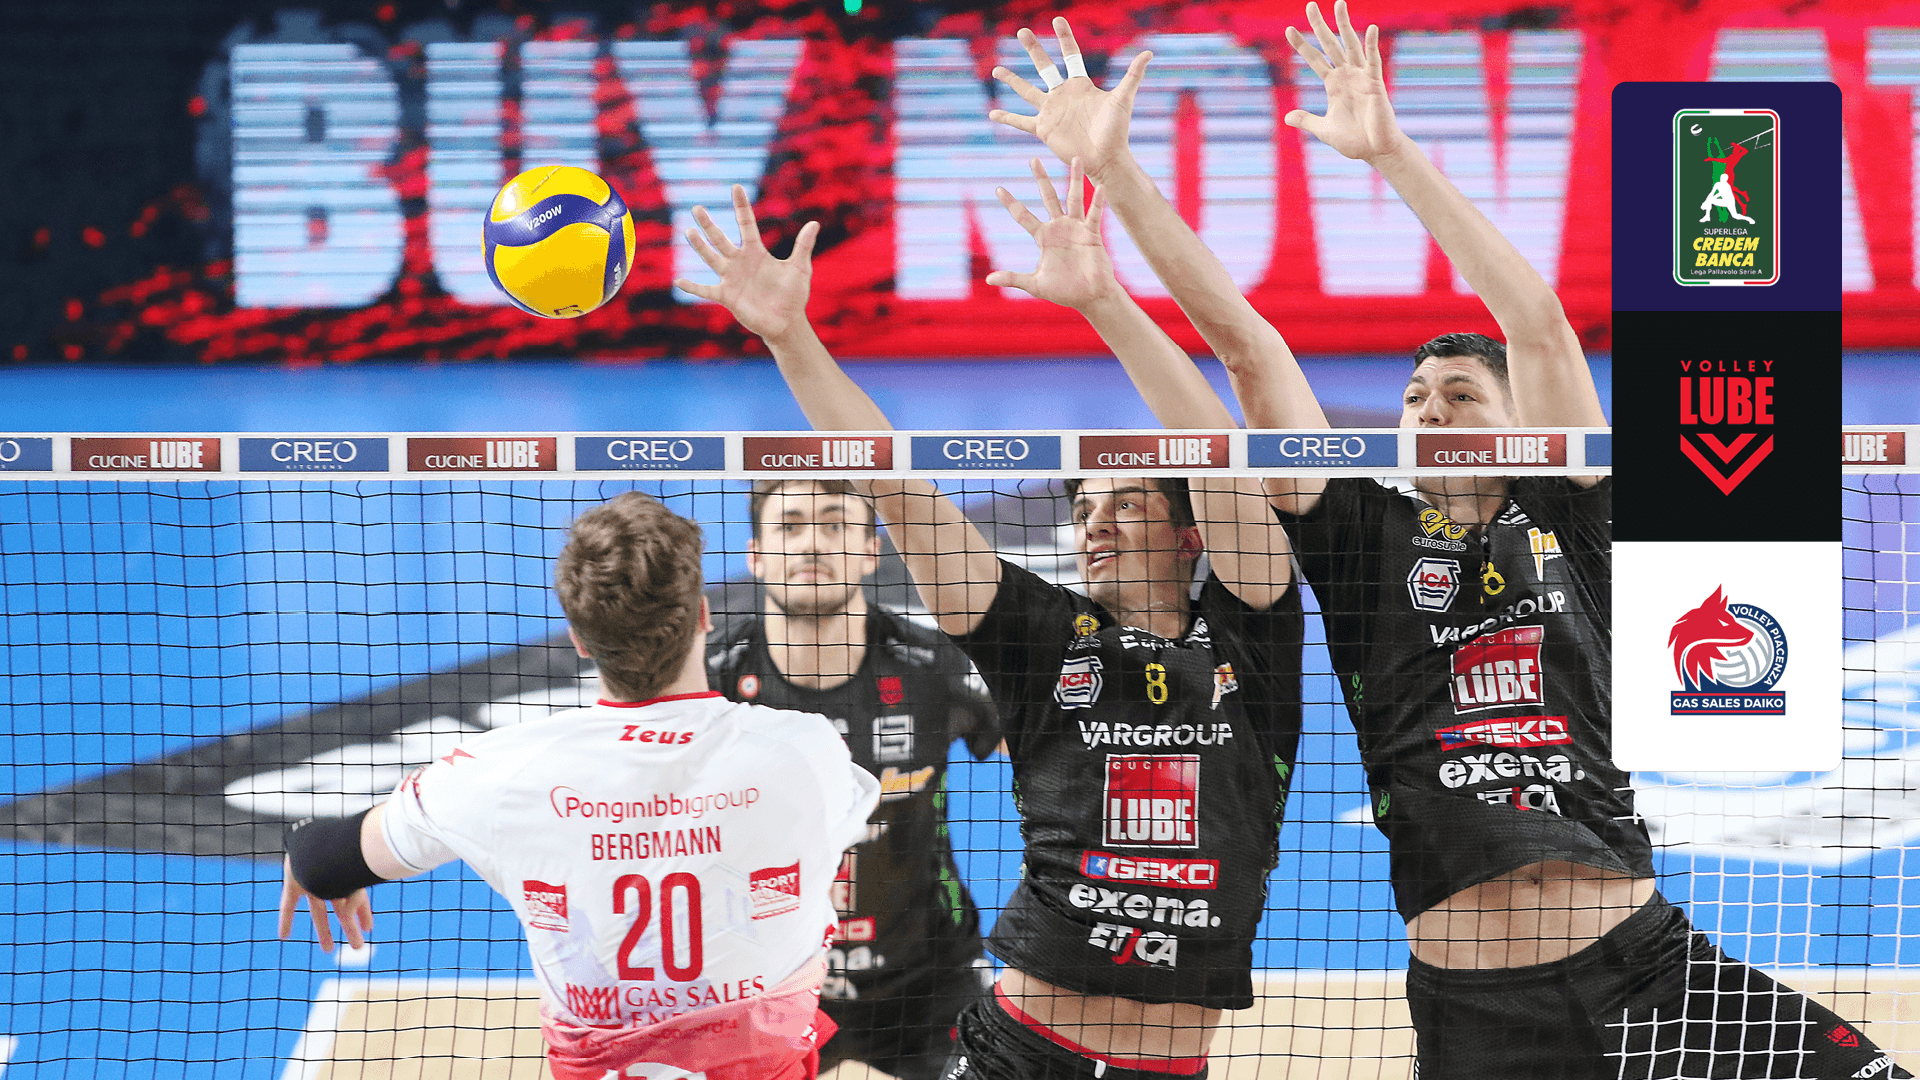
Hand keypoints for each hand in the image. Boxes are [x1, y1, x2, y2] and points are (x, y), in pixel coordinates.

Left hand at [278, 857, 372, 953]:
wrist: (318, 843)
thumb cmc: (343, 860)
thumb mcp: (356, 883)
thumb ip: (355, 902)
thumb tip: (349, 917)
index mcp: (349, 878)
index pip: (359, 900)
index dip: (364, 914)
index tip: (368, 929)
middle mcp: (332, 882)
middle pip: (342, 911)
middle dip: (350, 930)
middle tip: (358, 947)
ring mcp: (313, 884)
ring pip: (319, 913)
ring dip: (324, 932)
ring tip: (329, 950)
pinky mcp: (294, 885)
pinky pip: (288, 905)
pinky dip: (286, 920)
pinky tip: (284, 936)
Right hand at [673, 185, 820, 343]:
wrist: (786, 322)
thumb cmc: (793, 295)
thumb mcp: (799, 268)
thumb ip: (803, 246)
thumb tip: (814, 223)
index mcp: (756, 252)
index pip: (746, 224)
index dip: (741, 206)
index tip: (736, 187)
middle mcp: (740, 262)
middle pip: (721, 239)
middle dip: (709, 224)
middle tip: (697, 208)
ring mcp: (731, 279)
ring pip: (711, 259)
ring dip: (700, 247)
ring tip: (689, 231)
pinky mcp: (727, 296)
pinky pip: (706, 290)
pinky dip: (693, 287)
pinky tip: (679, 280)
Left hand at [986, 158, 1120, 311]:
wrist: (1090, 297)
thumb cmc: (1064, 291)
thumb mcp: (1035, 284)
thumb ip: (1013, 278)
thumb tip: (989, 280)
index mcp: (1043, 237)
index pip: (1023, 216)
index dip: (1011, 203)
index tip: (998, 189)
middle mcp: (1058, 228)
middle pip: (1048, 197)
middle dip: (1041, 179)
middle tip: (1033, 160)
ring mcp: (1076, 228)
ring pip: (1074, 198)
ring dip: (1074, 178)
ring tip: (1076, 158)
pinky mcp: (1092, 234)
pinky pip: (1094, 215)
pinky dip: (1098, 202)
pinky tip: (1100, 187)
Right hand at [988, 17, 1151, 183]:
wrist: (1105, 157)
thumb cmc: (1116, 130)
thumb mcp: (1124, 98)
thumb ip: (1133, 74)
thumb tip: (1149, 52)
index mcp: (1080, 85)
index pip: (1070, 55)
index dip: (1064, 37)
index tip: (1057, 19)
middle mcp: (1063, 95)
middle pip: (1044, 66)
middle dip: (1034, 48)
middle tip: (1022, 32)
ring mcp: (1051, 111)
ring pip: (1026, 91)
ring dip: (1011, 80)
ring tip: (996, 69)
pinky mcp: (1043, 129)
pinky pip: (1021, 121)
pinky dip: (1007, 118)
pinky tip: (992, 113)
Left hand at [1283, 1, 1404, 163]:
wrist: (1375, 151)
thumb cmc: (1354, 140)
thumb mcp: (1324, 129)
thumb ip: (1307, 120)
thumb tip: (1287, 117)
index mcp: (1333, 84)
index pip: (1315, 59)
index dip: (1302, 45)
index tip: (1288, 29)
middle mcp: (1346, 75)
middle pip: (1331, 45)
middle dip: (1320, 26)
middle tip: (1309, 5)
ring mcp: (1361, 77)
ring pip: (1351, 45)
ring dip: (1344, 25)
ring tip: (1338, 5)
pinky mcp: (1375, 84)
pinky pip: (1373, 61)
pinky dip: (1371, 46)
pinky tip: (1371, 29)